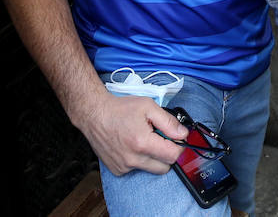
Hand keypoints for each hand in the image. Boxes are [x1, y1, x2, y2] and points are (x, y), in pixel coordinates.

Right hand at [75, 93, 189, 176]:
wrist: (94, 114)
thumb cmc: (120, 109)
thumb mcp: (148, 107)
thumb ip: (168, 122)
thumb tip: (183, 134)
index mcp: (143, 143)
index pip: (173, 156)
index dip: (180, 147)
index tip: (178, 140)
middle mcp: (133, 159)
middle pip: (164, 167)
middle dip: (167, 154)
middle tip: (161, 139)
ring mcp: (124, 166)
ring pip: (151, 169)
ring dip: (153, 158)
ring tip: (145, 140)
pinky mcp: (117, 170)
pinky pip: (137, 169)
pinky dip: (139, 160)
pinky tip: (132, 146)